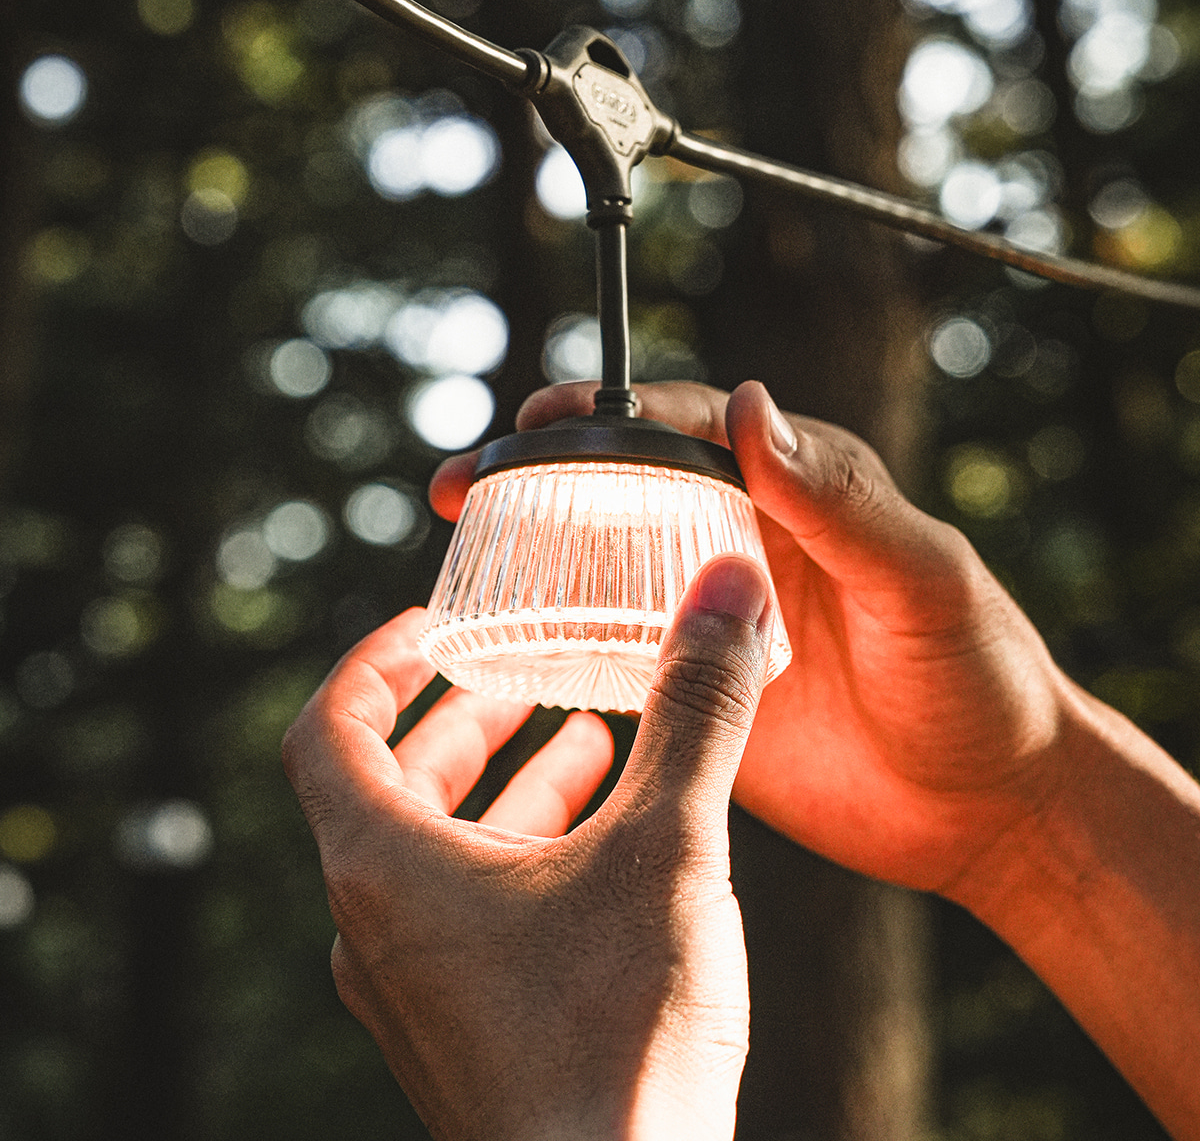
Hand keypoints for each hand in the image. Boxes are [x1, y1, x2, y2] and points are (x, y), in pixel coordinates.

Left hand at [282, 555, 774, 1140]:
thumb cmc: (617, 1041)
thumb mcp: (665, 847)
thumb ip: (696, 711)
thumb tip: (726, 585)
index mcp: (384, 869)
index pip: (329, 729)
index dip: (374, 662)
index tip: (432, 623)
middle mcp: (376, 929)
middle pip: (387, 787)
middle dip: (458, 719)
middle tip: (518, 671)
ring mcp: (416, 989)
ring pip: (439, 853)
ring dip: (502, 787)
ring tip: (583, 739)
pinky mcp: (464, 1030)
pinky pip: (473, 913)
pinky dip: (525, 856)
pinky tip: (606, 843)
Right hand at [430, 380, 1082, 902]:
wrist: (985, 807)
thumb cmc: (978, 680)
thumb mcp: (921, 580)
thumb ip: (839, 501)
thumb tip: (753, 405)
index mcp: (796, 492)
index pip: (684, 430)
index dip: (602, 415)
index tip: (531, 421)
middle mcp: (744, 542)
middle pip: (622, 486)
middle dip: (538, 473)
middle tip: (460, 486)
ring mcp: (713, 617)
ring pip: (605, 563)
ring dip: (533, 549)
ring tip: (457, 552)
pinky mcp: (697, 690)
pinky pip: (615, 651)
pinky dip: (560, 637)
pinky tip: (509, 643)